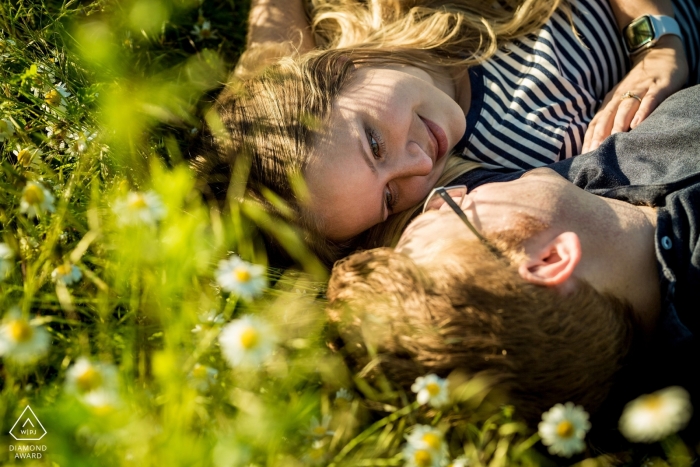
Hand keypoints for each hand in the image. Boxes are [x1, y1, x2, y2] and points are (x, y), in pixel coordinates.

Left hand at [581, 35, 687, 152]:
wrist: (660, 53)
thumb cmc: (638, 83)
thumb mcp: (621, 99)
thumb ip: (612, 117)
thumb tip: (600, 141)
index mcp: (610, 101)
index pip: (596, 122)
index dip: (589, 138)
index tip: (584, 155)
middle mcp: (621, 96)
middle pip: (606, 117)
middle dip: (598, 136)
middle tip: (594, 153)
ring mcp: (639, 90)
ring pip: (625, 109)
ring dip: (618, 125)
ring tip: (613, 141)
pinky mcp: (657, 87)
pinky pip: (648, 100)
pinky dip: (642, 111)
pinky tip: (637, 124)